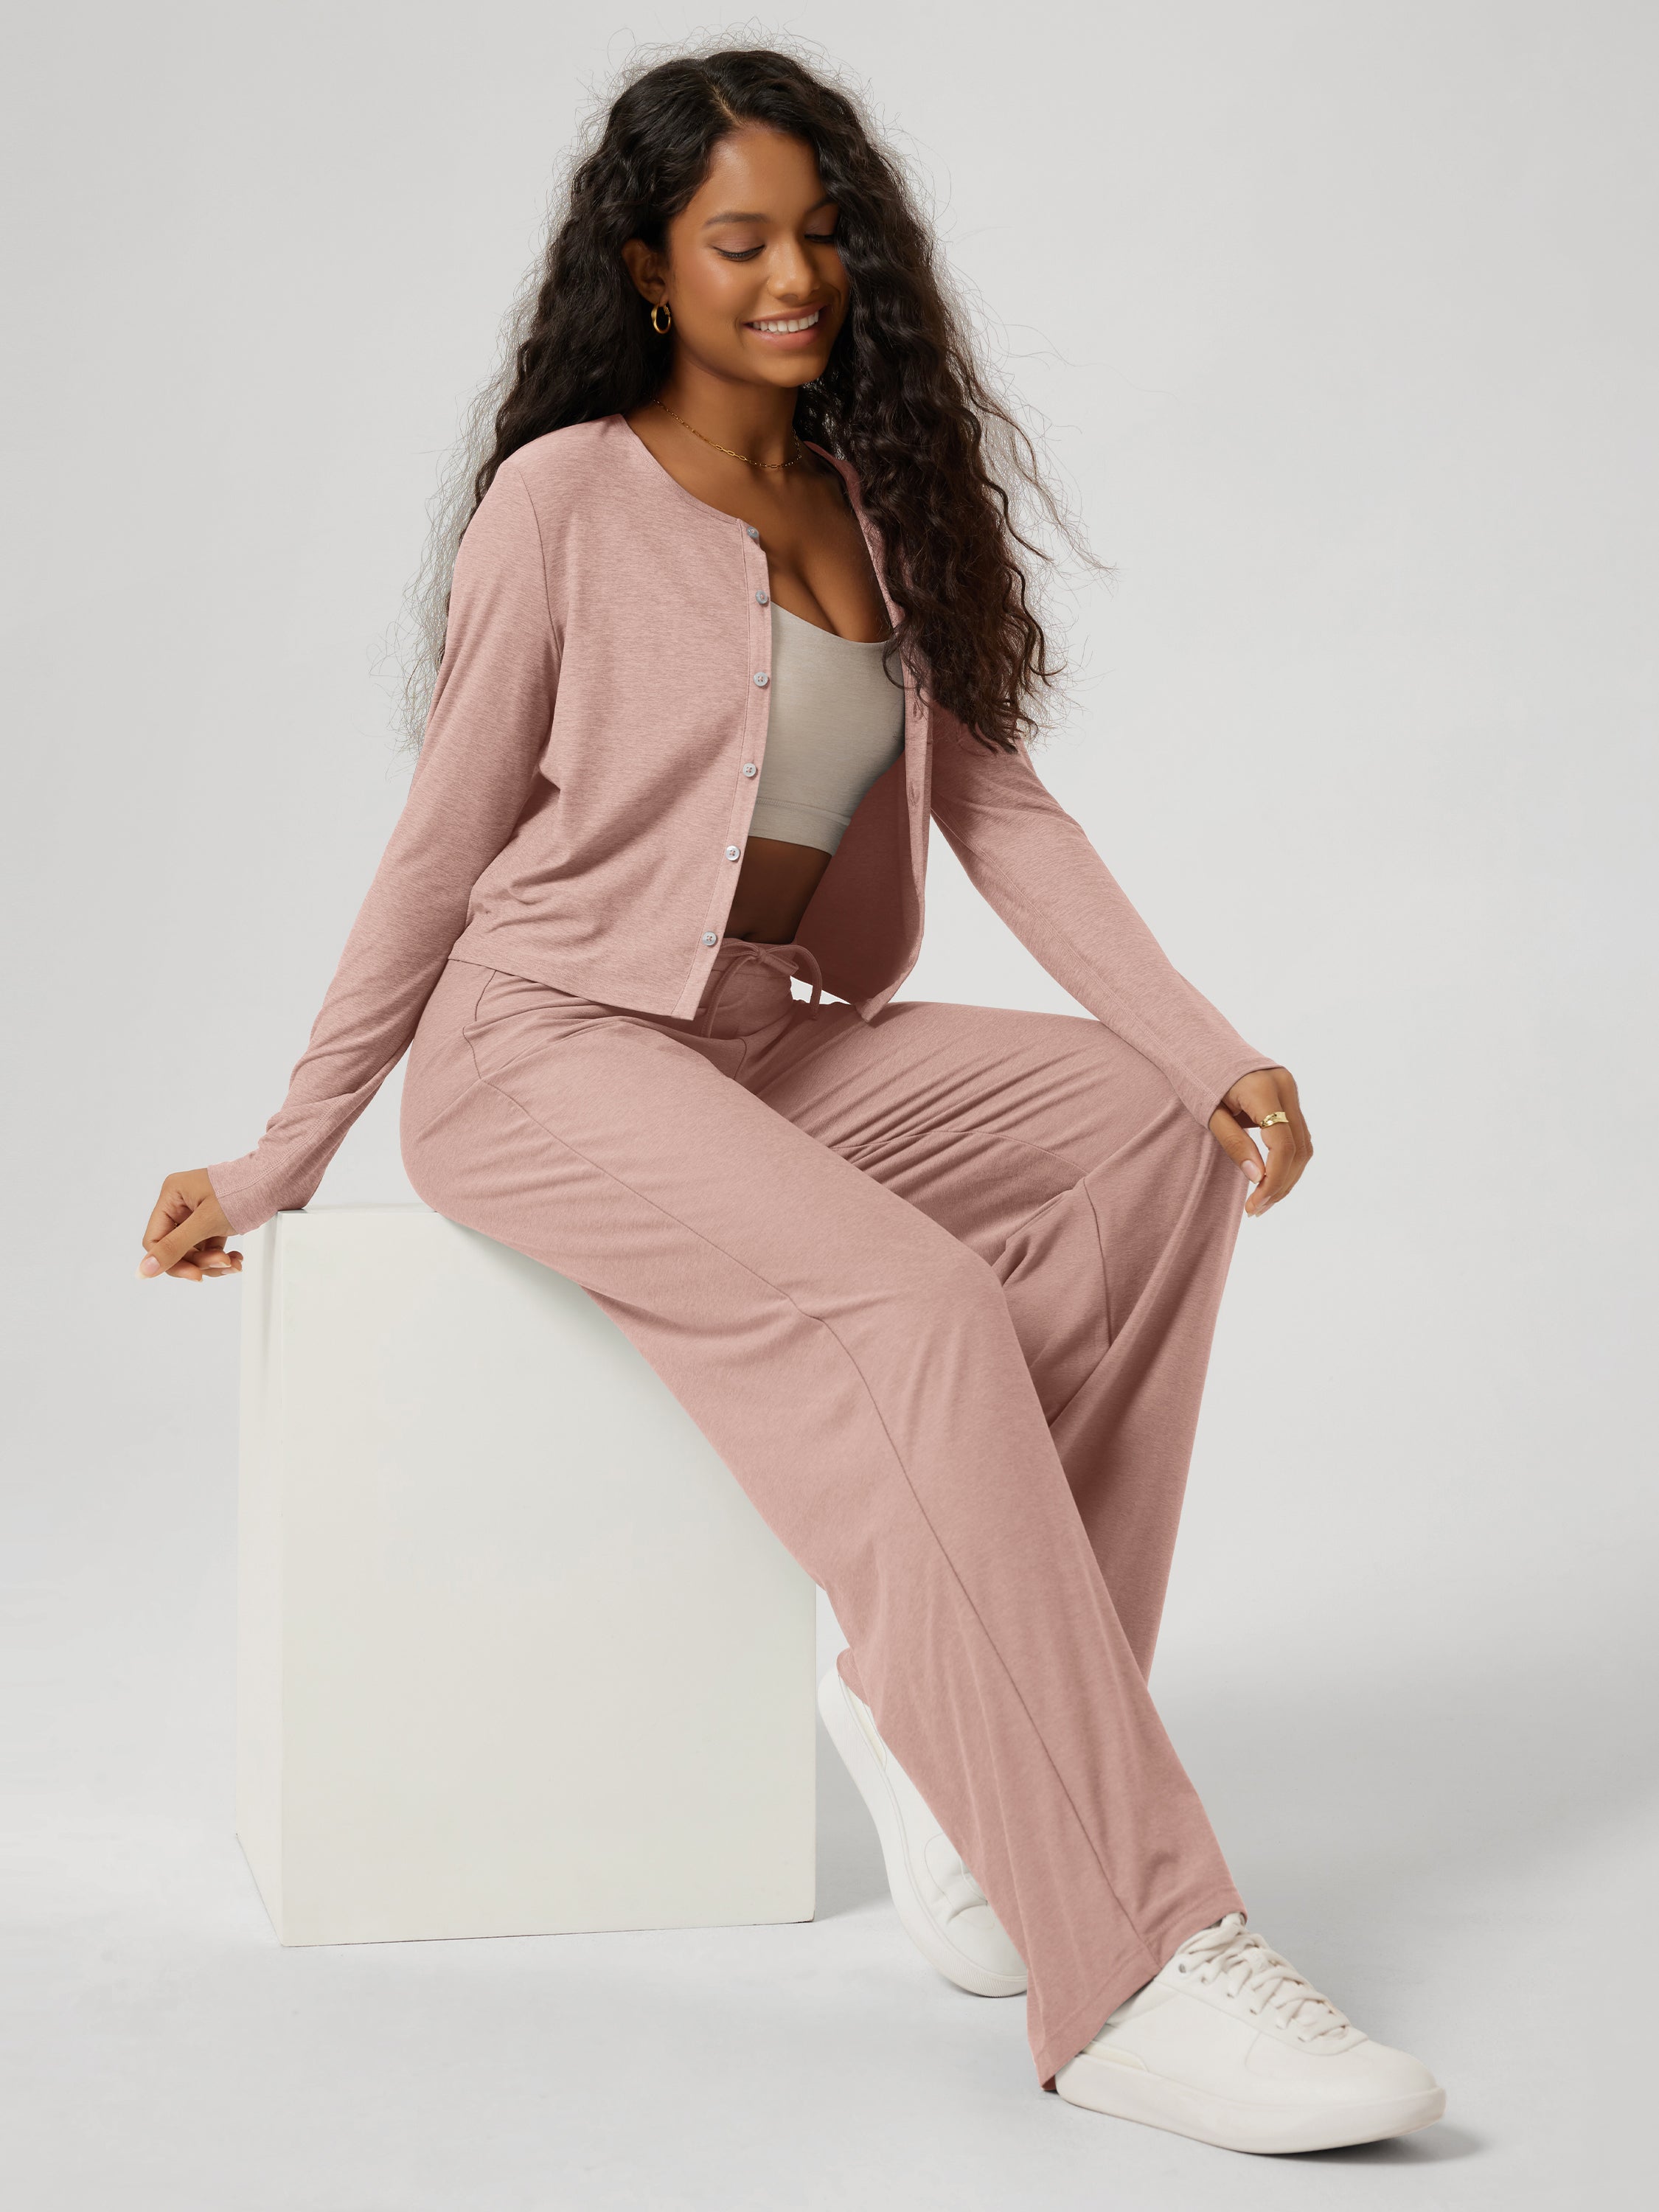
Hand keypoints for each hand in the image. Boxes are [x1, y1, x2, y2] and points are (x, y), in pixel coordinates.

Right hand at [137, 1169, 241, 1281]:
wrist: (280, 1181)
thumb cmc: (244, 1192)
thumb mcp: (206, 1223)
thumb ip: (174, 1248)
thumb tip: (142, 1271)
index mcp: (172, 1194)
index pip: (156, 1239)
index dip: (171, 1261)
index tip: (195, 1276)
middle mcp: (181, 1202)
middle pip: (176, 1247)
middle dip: (199, 1261)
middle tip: (221, 1265)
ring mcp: (198, 1212)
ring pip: (194, 1250)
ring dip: (213, 1262)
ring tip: (232, 1263)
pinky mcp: (214, 1220)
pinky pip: (209, 1246)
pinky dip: (221, 1256)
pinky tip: (236, 1260)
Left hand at [1208, 1067, 1311, 1217]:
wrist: (1201, 1044)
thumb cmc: (1197, 1076)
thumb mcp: (1209, 1112)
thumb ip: (1234, 1143)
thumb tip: (1256, 1178)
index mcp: (1264, 1089)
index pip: (1282, 1144)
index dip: (1273, 1179)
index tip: (1254, 1204)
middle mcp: (1285, 1088)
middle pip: (1299, 1148)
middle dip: (1281, 1184)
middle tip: (1257, 1210)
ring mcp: (1291, 1091)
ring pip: (1303, 1145)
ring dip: (1287, 1177)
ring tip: (1263, 1202)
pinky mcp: (1289, 1097)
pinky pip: (1297, 1136)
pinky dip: (1287, 1161)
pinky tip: (1269, 1180)